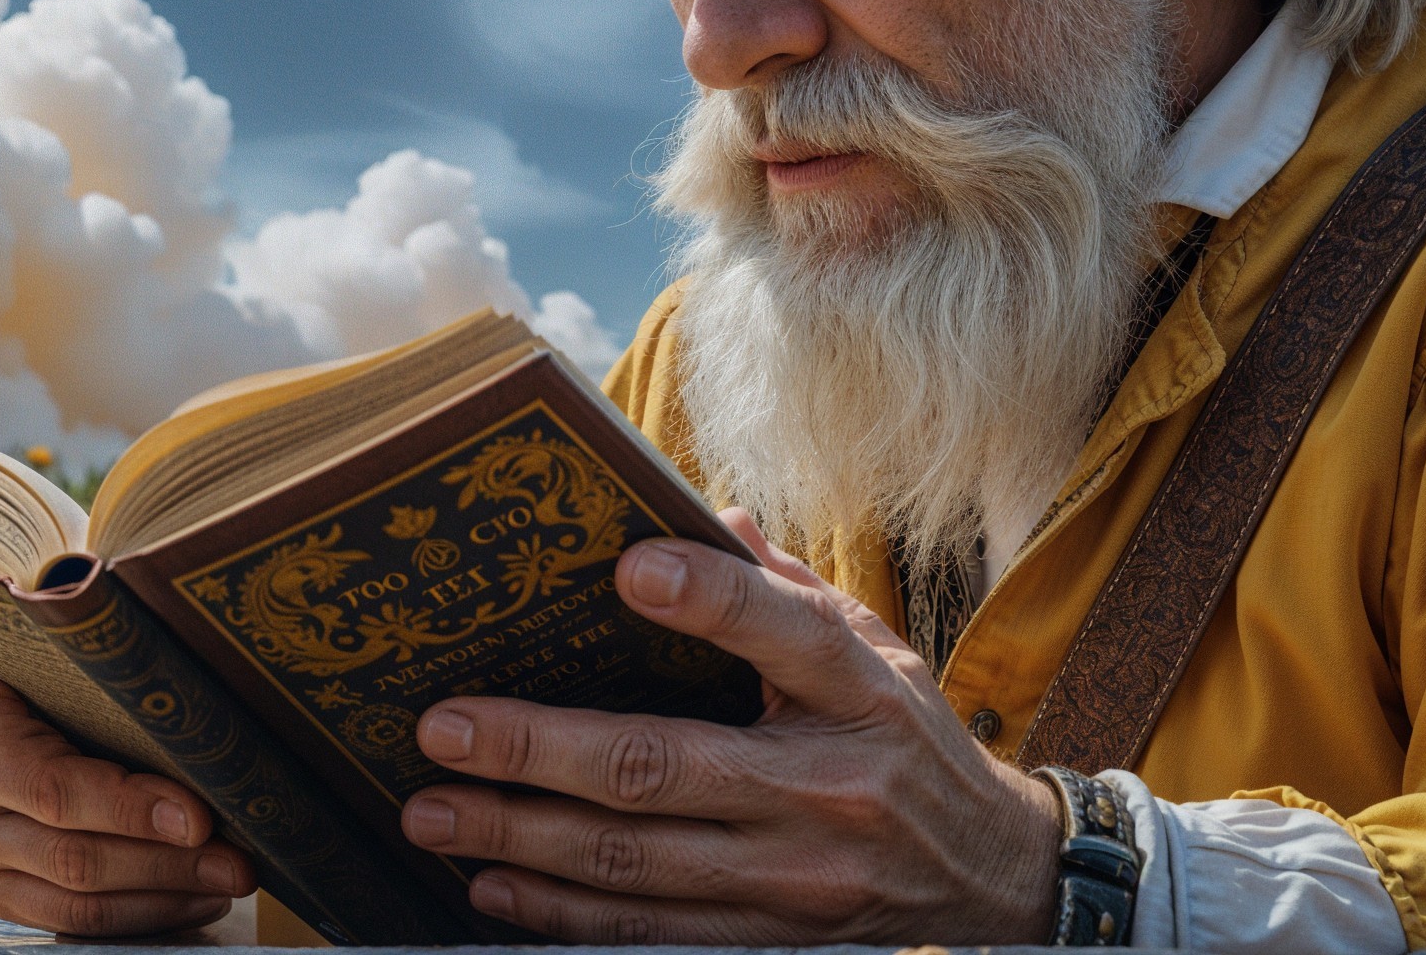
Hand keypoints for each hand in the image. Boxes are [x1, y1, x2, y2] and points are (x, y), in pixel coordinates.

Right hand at [0, 669, 253, 935]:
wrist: (19, 692)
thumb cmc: (66, 668)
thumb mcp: (76, 660)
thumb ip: (117, 685)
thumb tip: (208, 732)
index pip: (49, 782)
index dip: (127, 807)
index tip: (199, 818)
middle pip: (66, 850)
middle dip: (164, 861)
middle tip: (236, 862)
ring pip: (69, 897)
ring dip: (159, 896)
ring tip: (225, 881)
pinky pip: (65, 920)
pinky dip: (138, 914)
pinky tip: (192, 898)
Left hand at [399, 511, 1062, 943]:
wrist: (990, 873)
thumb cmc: (906, 735)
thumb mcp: (874, 645)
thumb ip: (781, 587)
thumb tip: (701, 514)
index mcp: (860, 692)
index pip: (787, 632)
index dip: (710, 599)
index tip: (627, 567)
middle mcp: (827, 788)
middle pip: (665, 767)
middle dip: (541, 751)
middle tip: (443, 727)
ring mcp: (796, 879)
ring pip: (637, 864)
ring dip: (523, 841)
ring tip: (435, 813)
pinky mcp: (771, 940)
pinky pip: (651, 934)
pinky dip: (562, 915)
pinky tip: (494, 887)